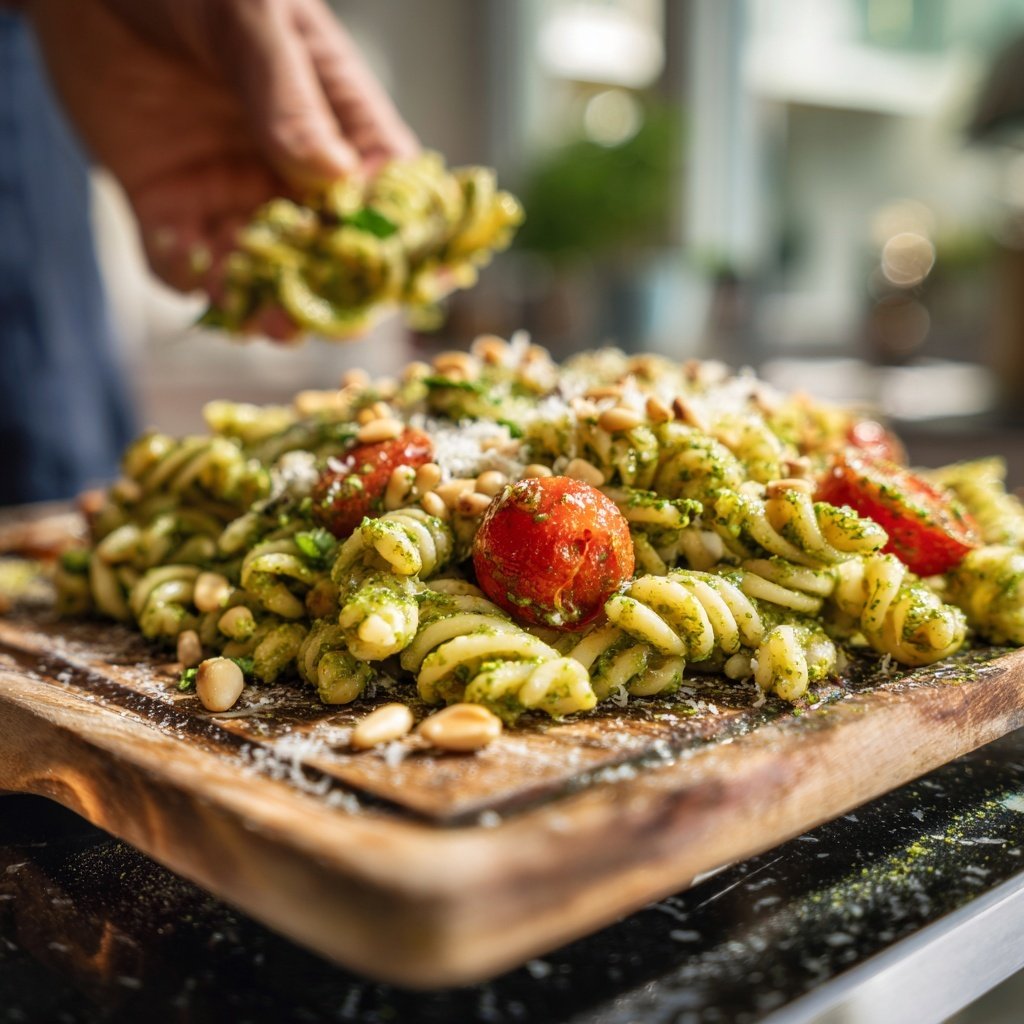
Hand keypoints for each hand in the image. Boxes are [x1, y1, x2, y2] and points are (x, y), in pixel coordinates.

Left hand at [29, 0, 417, 336]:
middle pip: (330, 253)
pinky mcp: (173, 209)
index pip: (388, 197)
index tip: (405, 279)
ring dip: (265, 302)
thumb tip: (334, 175)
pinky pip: (188, 266)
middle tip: (319, 314)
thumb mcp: (250, 17)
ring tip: (266, 323)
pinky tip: (194, 276)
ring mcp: (235, 196)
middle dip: (327, 289)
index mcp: (340, 126)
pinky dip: (192, 281)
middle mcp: (295, 173)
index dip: (401, 241)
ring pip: (264, 272)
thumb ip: (288, 96)